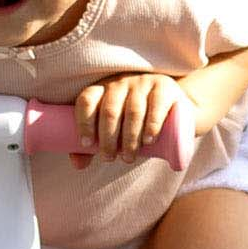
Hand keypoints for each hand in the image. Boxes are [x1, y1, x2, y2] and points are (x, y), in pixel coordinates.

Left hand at [71, 73, 186, 169]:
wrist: (170, 105)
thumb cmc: (132, 120)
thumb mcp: (112, 129)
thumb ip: (92, 146)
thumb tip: (78, 165)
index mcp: (101, 90)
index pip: (86, 100)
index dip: (84, 122)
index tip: (86, 144)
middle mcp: (120, 83)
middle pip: (110, 110)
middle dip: (108, 138)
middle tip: (109, 158)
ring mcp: (143, 83)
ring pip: (133, 111)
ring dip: (129, 138)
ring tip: (128, 157)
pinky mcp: (164, 88)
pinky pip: (156, 105)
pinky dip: (151, 125)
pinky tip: (148, 140)